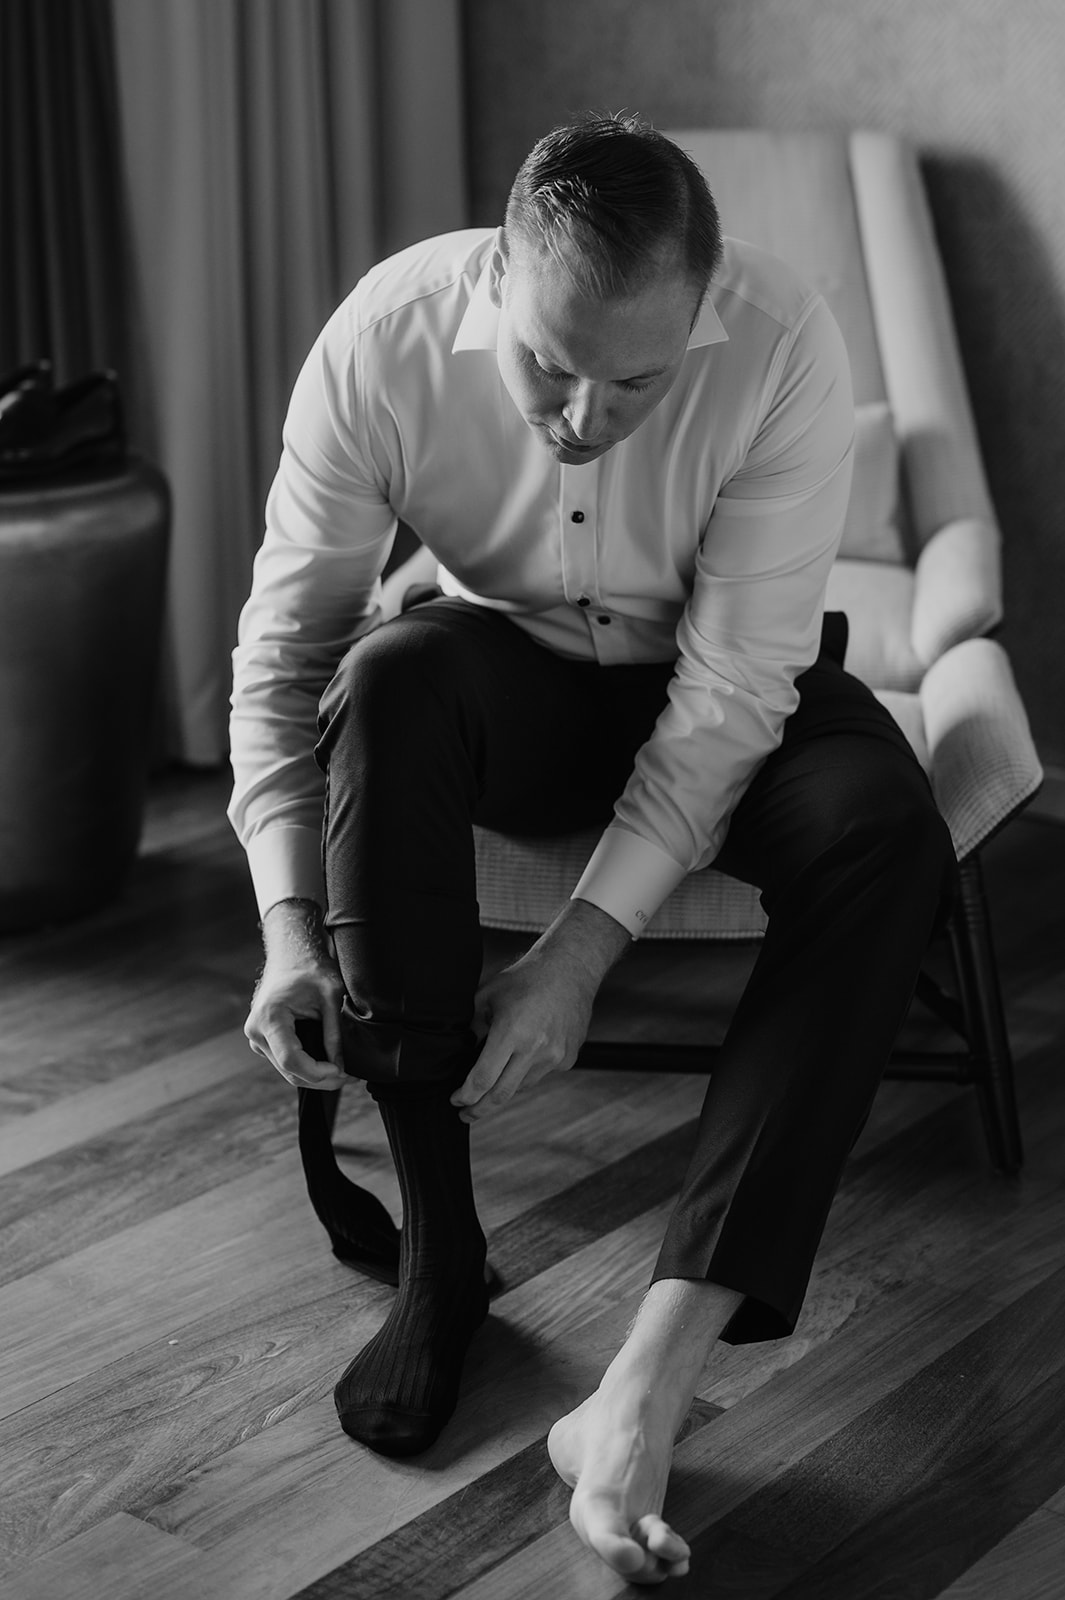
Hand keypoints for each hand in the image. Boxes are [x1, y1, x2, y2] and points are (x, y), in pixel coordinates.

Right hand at [244, 899, 347, 1089]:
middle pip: (290, 1071)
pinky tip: (330, 1065)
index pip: (291, 1060)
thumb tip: (341, 1066)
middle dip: (322, 1079)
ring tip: (346, 1073)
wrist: (292, 956)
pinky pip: (286, 1062)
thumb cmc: (310, 969)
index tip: (342, 1071)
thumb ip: (334, 1032)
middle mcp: (256, 1031)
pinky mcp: (264, 1040)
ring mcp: (257, 1037)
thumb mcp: (330, 997)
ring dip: (316, 1077)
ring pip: (288, 1071)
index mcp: (270, 1017)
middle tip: (352, 1077)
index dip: (318, 1072)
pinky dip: (307, 1068)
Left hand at [451, 899, 629, 1122]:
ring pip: (521, 1087)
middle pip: (501, 1095)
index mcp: (511, 1032)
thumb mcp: (488, 996)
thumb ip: (472, 1025)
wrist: (570, 970)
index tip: (456, 1100)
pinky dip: (526, 1072)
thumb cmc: (526, 978)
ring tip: (492, 1083)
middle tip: (466, 1114)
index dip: (465, 1096)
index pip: (482, 1079)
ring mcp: (555, 1057)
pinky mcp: (568, 1059)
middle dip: (479, 1109)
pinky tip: (523, 1056)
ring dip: (503, 1088)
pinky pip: (540, 1075)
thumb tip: (460, 1051)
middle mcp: (535, 1049)